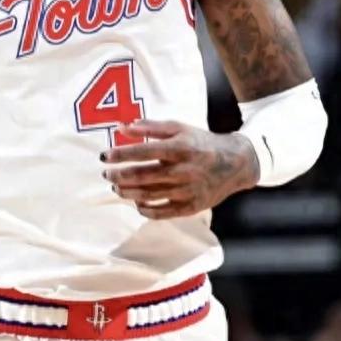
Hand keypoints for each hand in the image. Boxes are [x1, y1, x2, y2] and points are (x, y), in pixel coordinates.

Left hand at [101, 120, 257, 218]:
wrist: (235, 163)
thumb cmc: (201, 142)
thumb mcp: (179, 128)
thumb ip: (150, 127)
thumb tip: (122, 127)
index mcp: (180, 148)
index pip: (143, 151)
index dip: (120, 154)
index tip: (104, 156)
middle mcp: (184, 170)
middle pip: (143, 176)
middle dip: (119, 176)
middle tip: (106, 174)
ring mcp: (187, 191)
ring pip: (149, 195)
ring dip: (128, 192)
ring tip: (116, 187)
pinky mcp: (191, 207)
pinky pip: (162, 212)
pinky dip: (145, 209)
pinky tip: (136, 202)